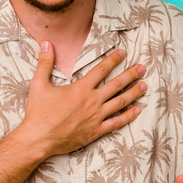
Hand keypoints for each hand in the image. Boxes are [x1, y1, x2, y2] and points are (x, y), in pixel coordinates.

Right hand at [20, 42, 146, 156]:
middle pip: (117, 85)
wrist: (39, 139)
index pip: (101, 70)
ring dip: (134, 93)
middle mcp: (92, 101)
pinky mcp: (96, 131)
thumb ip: (45, 63)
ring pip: (121, 103)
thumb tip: (46, 43)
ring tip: (145, 85)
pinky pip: (116, 123)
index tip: (123, 53)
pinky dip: (128, 116)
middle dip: (131, 74)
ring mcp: (96, 117)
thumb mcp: (38, 84)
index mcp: (81, 89)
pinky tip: (137, 110)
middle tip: (142, 67)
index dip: (113, 60)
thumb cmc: (38, 113)